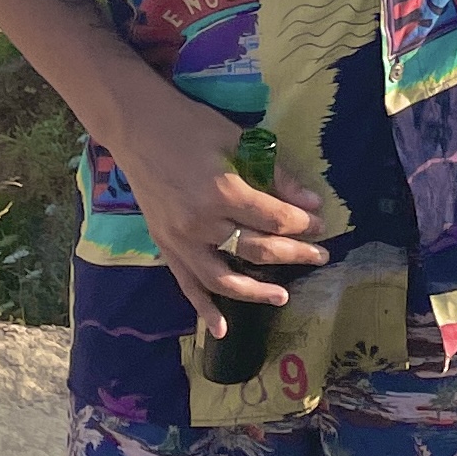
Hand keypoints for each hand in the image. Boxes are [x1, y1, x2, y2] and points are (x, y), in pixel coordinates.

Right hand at [94, 72, 327, 337]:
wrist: (135, 126)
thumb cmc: (190, 126)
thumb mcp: (238, 140)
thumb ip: (276, 174)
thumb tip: (312, 203)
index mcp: (221, 192)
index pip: (273, 219)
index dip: (302, 224)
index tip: (321, 224)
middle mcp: (200, 223)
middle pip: (256, 250)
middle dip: (294, 253)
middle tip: (320, 255)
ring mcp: (179, 240)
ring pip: (224, 278)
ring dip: (256, 291)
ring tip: (283, 296)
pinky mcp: (165, 246)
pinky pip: (187, 284)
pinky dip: (204, 309)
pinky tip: (222, 329)